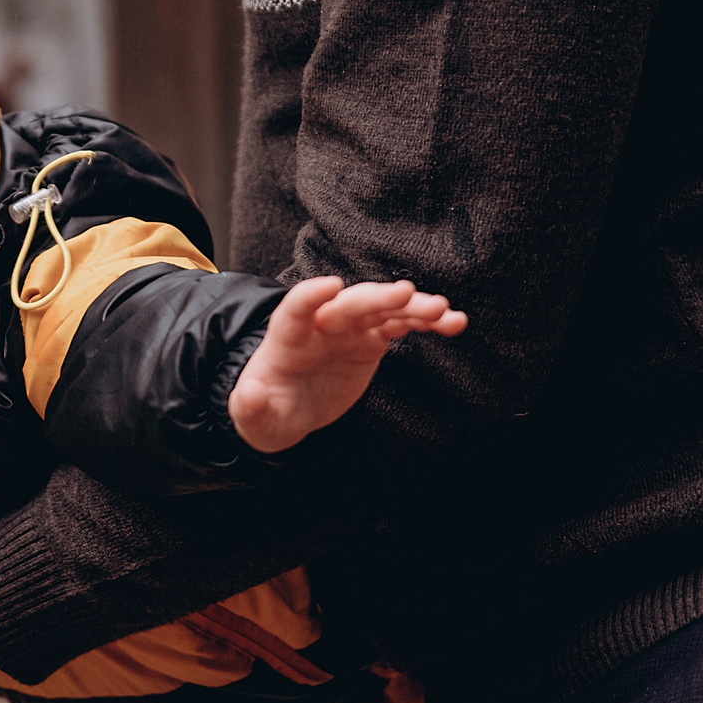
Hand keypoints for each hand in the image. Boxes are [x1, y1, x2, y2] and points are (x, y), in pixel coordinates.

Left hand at [230, 275, 466, 453]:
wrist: (289, 409)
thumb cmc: (269, 410)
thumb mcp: (255, 417)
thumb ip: (249, 407)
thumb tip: (248, 395)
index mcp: (286, 340)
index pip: (294, 310)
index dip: (310, 296)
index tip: (331, 285)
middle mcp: (320, 326)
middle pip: (347, 305)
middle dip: (375, 298)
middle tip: (407, 294)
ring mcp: (347, 330)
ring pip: (381, 309)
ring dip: (411, 307)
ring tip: (442, 310)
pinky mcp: (370, 340)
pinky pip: (401, 325)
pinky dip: (426, 322)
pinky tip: (454, 322)